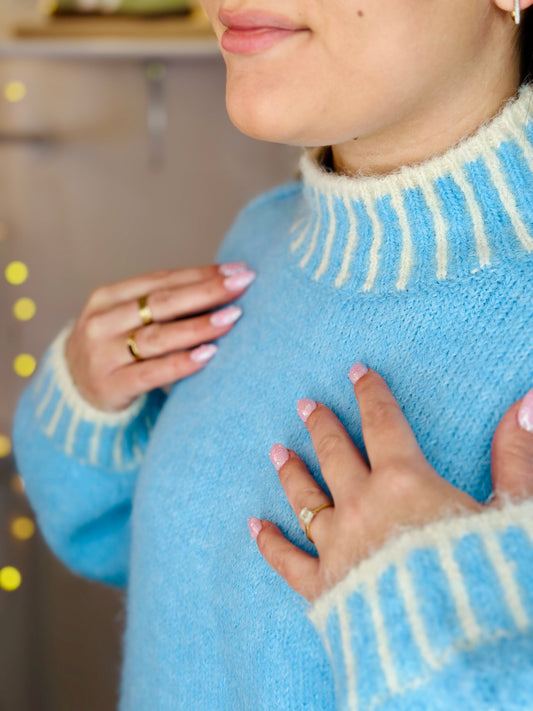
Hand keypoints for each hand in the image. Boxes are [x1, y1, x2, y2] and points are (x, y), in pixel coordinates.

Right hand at [66, 262, 254, 411]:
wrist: (73, 391)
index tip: (237, 270)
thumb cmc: (115, 348)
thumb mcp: (127, 320)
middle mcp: (102, 322)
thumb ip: (163, 307)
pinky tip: (209, 355)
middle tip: (242, 284)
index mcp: (107, 297)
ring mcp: (103, 355)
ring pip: (158, 336)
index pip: (161, 280)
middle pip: (161, 303)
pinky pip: (151, 373)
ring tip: (232, 317)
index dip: (200, 274)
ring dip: (199, 326)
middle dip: (206, 291)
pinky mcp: (111, 386)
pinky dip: (181, 363)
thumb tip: (223, 286)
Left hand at [249, 364, 532, 601]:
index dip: (370, 393)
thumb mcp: (512, 512)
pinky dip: (270, 543)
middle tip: (305, 404)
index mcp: (405, 481)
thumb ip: (516, 456)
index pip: (382, 422)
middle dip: (321, 425)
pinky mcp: (324, 588)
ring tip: (277, 453)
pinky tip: (253, 525)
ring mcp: (338, 546)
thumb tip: (528, 401)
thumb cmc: (488, 577)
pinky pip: (288, 561)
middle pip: (335, 453)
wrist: (457, 653)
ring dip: (291, 474)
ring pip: (305, 499)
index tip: (357, 371)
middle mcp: (362, 505)